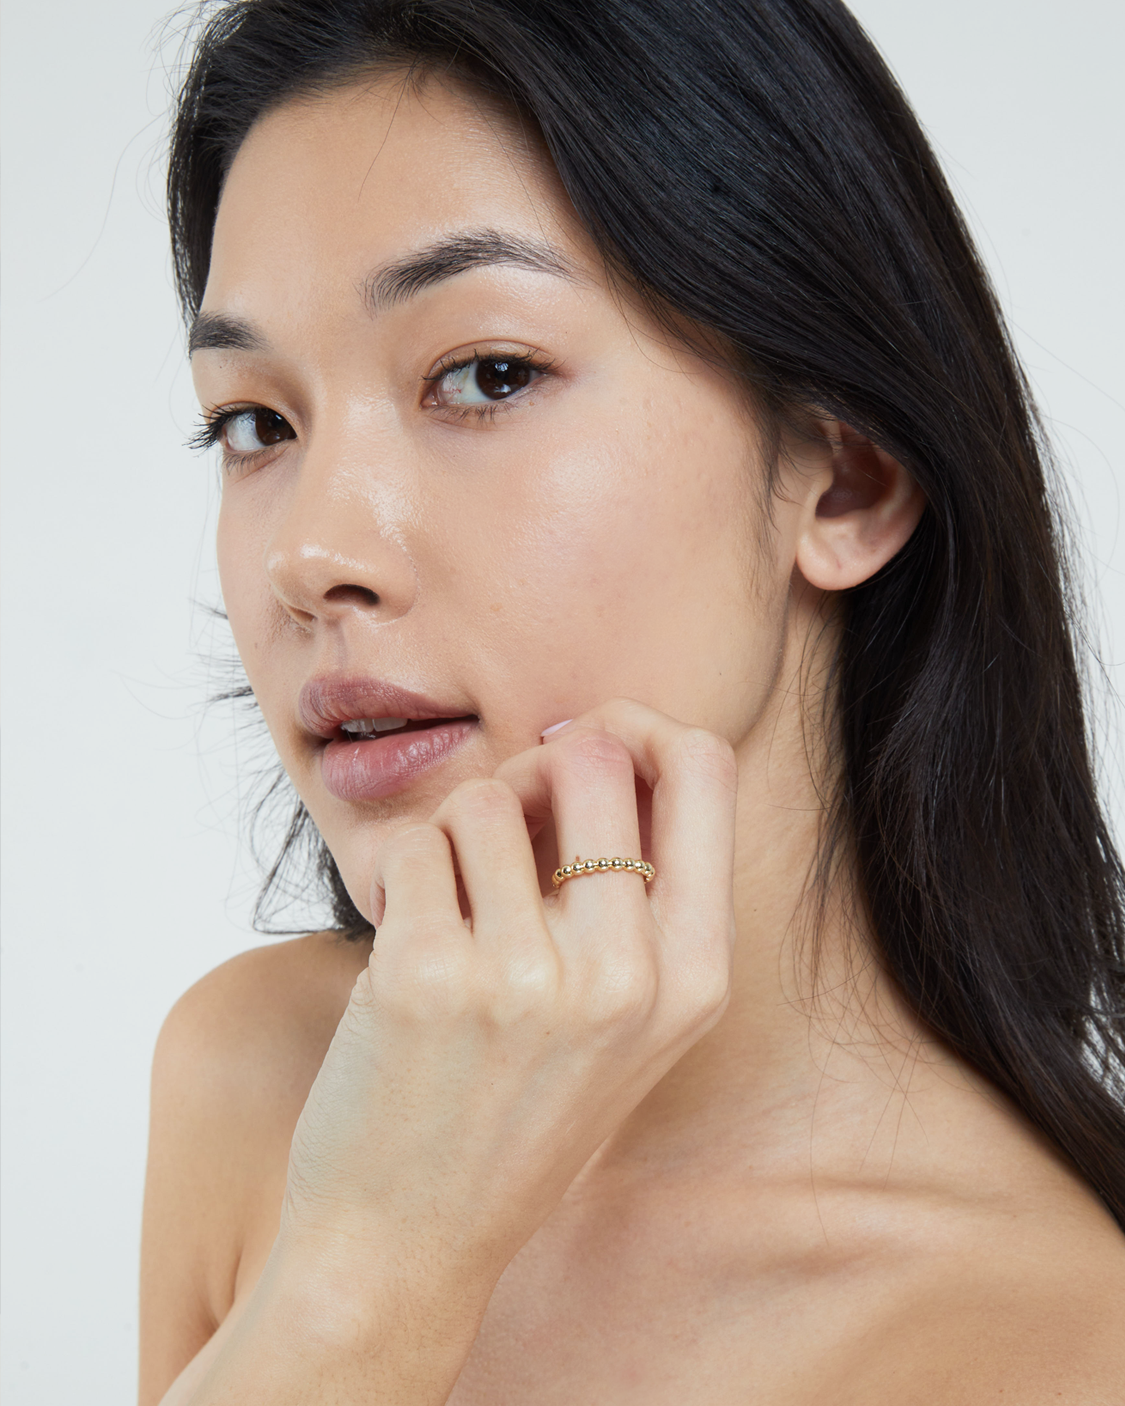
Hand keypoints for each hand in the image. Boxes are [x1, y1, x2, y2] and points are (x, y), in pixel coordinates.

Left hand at [280, 699, 736, 1299]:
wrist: (407, 1243)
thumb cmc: (513, 1118)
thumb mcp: (628, 1024)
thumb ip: (636, 896)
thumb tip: (587, 737)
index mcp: (694, 978)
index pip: (707, 769)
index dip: (642, 729)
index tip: (586, 749)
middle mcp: (627, 976)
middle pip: (595, 756)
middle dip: (535, 768)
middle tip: (501, 824)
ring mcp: (527, 978)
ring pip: (485, 797)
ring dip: (454, 835)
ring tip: (448, 909)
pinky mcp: (428, 975)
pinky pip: (412, 844)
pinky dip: (398, 876)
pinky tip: (403, 941)